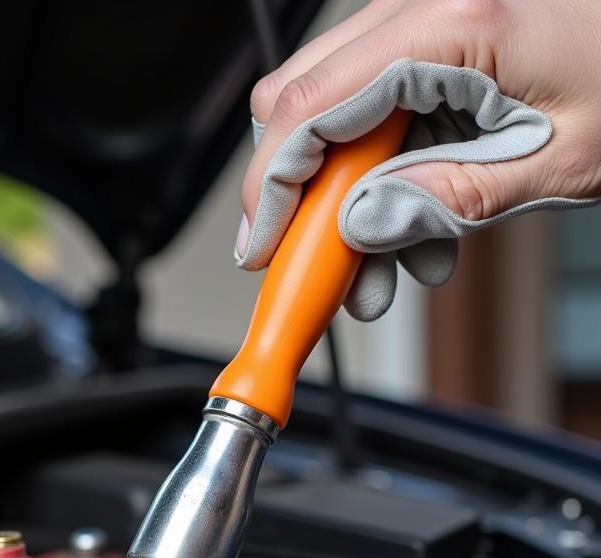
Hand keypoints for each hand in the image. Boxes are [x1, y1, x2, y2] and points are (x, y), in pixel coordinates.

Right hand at [237, 0, 600, 319]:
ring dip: (345, 199)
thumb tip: (361, 228)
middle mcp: (427, 5)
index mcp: (455, 21)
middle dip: (300, 197)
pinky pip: (376, 111)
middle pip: (300, 102)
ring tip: (388, 268)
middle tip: (319, 264)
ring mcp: (428, 19)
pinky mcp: (439, 40)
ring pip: (333, 113)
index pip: (309, 108)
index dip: (269, 189)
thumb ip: (449, 198)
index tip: (260, 251)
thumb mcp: (559, 160)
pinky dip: (381, 176)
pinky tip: (418, 225)